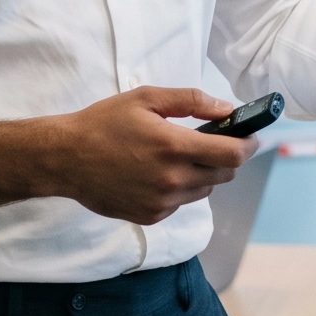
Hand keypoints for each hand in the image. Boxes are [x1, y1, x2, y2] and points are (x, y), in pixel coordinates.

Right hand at [42, 87, 245, 225]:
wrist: (65, 159)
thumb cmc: (104, 123)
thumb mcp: (147, 99)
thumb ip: (192, 101)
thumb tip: (227, 109)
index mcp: (174, 147)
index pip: (233, 155)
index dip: (249, 144)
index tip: (251, 136)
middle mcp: (172, 180)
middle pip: (225, 174)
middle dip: (227, 156)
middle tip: (214, 141)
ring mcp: (162, 202)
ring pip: (205, 190)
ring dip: (203, 173)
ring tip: (178, 155)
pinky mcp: (151, 217)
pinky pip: (181, 203)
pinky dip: (180, 188)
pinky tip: (157, 173)